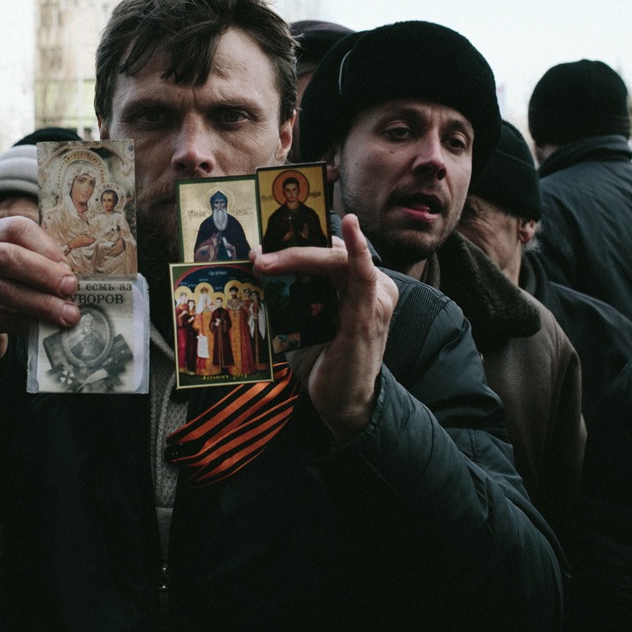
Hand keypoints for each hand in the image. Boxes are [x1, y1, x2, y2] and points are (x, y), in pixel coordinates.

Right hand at [0, 217, 80, 376]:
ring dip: (41, 303)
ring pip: (3, 289)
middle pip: (6, 257)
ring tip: (68, 315)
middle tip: (71, 289)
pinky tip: (45, 328)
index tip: (69, 268)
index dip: (45, 246)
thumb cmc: (4, 293)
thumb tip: (74, 277)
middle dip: (44, 273)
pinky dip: (26, 323)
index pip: (16, 228)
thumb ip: (40, 265)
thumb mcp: (18, 272)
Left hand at [253, 214, 397, 443]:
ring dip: (298, 256)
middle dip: (289, 250)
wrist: (343, 404)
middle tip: (258, 257)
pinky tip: (351, 227)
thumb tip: (259, 269)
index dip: (296, 243)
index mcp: (357, 286)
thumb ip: (290, 295)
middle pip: (329, 253)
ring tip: (265, 262)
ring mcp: (374, 300)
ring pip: (335, 261)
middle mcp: (372, 288)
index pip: (328, 252)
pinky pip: (362, 275)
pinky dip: (357, 249)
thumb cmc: (325, 362)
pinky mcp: (367, 315)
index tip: (264, 246)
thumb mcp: (304, 322)